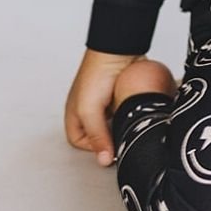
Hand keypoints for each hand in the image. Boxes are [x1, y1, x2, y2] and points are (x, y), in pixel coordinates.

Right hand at [64, 48, 143, 166]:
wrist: (118, 49)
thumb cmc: (96, 73)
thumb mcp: (90, 110)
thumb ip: (97, 136)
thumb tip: (104, 160)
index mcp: (75, 114)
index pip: (80, 142)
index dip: (94, 147)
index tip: (110, 147)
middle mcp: (89, 110)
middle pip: (98, 135)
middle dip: (110, 137)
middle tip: (121, 138)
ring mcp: (106, 103)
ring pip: (114, 126)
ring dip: (122, 125)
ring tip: (128, 123)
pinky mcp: (121, 97)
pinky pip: (126, 113)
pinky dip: (131, 115)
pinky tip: (136, 113)